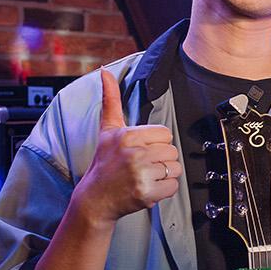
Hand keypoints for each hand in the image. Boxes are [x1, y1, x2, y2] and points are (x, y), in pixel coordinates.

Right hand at [74, 67, 181, 225]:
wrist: (95, 197)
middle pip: (172, 151)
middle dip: (161, 159)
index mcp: (127, 135)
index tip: (141, 150)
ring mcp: (140, 173)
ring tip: (145, 176)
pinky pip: (173, 187)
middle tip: (143, 165)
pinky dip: (164, 190)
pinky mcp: (146, 192)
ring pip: (175, 169)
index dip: (157, 143)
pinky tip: (148, 188)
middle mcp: (133, 153)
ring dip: (164, 175)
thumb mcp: (107, 128)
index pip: (165, 134)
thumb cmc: (104, 162)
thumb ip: (111, 99)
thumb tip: (104, 72)